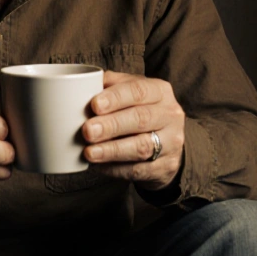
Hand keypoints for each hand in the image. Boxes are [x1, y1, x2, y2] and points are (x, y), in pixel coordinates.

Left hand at [81, 70, 185, 190]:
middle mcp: (170, 115)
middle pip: (141, 119)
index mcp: (160, 91)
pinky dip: (115, 168)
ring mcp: (172, 142)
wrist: (167, 142)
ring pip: (141, 147)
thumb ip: (110, 86)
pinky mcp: (167, 166)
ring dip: (112, 150)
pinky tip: (99, 166)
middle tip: (88, 130)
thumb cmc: (140, 110)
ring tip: (89, 152)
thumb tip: (84, 87)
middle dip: (111, 125)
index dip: (116, 98)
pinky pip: (139, 169)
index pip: (138, 91)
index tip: (94, 105)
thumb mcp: (130, 92)